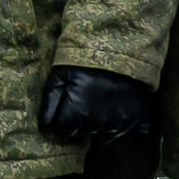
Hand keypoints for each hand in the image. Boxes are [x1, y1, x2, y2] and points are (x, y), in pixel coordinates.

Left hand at [38, 65, 152, 143]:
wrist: (119, 46)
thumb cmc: (84, 60)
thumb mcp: (60, 74)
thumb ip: (50, 101)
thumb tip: (44, 125)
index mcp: (80, 109)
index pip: (65, 130)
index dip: (62, 120)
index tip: (66, 107)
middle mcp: (101, 119)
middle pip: (84, 131)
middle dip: (80, 120)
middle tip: (83, 98)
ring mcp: (120, 119)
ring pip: (101, 132)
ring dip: (97, 121)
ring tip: (97, 99)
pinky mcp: (135, 116)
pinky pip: (119, 131)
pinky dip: (113, 122)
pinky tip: (111, 107)